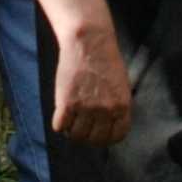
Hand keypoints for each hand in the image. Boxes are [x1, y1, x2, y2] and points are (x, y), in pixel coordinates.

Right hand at [50, 17, 134, 144]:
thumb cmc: (105, 61)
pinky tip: (61, 114)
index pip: (116, 136)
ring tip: (70, 120)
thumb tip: (107, 127)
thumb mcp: (120, 87)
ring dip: (72, 131)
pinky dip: (59, 123)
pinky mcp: (67, 103)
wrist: (89, 42)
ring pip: (76, 135)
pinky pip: (60, 126)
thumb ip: (116, 107)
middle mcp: (106, 111)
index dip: (106, 137)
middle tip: (81, 127)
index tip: (98, 133)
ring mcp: (86, 108)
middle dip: (87, 136)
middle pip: (95, 139)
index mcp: (122, 107)